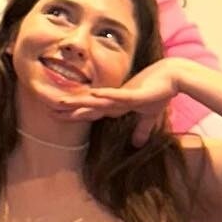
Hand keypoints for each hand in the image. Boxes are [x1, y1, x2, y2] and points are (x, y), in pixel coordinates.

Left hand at [49, 59, 184, 145]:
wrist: (174, 77)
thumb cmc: (159, 93)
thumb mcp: (149, 116)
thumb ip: (141, 130)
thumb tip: (138, 144)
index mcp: (115, 106)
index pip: (90, 113)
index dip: (73, 115)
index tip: (56, 116)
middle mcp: (114, 100)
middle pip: (87, 107)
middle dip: (68, 110)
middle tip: (47, 111)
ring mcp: (122, 96)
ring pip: (97, 101)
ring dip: (79, 102)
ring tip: (61, 102)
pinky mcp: (134, 94)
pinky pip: (117, 95)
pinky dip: (106, 95)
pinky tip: (93, 94)